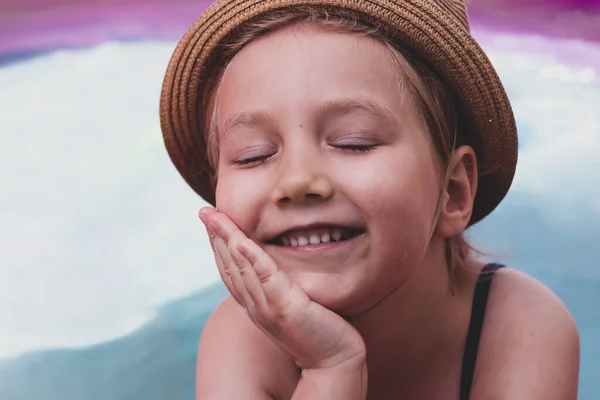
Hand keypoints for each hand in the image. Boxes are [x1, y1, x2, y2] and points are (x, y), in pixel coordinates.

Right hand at [199, 207, 366, 371]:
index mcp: (254, 304)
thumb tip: (275, 265)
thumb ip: (279, 287)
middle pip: (229, 266)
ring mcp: (267, 307)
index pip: (230, 270)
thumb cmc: (318, 331)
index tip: (212, 220)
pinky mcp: (286, 308)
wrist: (334, 360)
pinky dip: (252, 258)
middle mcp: (255, 306)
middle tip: (204, 211)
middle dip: (216, 236)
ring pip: (242, 268)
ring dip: (227, 240)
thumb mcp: (291, 304)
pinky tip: (242, 241)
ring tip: (216, 217)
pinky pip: (266, 279)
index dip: (218, 244)